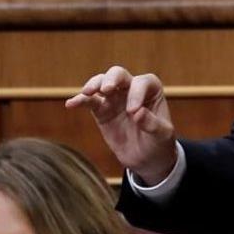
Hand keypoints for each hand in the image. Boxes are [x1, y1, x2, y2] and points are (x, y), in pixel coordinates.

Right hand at [65, 67, 177, 184]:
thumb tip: (136, 113)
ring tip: (88, 92)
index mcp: (151, 91)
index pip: (142, 83)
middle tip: (107, 89)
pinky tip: (71, 104)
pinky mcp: (102, 111)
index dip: (137, 93)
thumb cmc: (158, 142)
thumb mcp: (162, 136)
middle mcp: (132, 89)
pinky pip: (89, 102)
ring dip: (94, 85)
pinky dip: (80, 101)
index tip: (133, 112)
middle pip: (119, 74)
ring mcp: (115, 99)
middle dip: (112, 79)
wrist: (146, 159)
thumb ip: (152, 124)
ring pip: (101, 83)